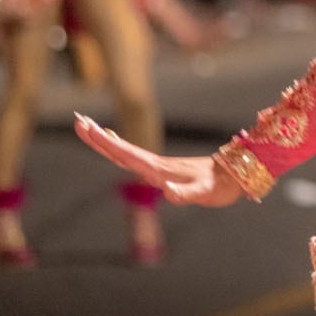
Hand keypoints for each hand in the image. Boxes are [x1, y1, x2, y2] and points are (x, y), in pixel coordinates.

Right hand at [74, 114, 244, 206]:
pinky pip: (138, 159)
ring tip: (90, 131)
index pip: (125, 155)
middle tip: (78, 122)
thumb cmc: (220, 186)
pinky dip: (122, 150)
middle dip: (99, 139)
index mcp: (159, 169)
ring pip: (127, 153)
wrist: (237, 174)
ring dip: (107, 143)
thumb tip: (166, 192)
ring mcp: (160, 167)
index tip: (87, 127)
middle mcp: (156, 166)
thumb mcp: (203, 192)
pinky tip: (116, 145)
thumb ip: (185, 194)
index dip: (105, 143)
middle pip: (121, 151)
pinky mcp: (166, 170)